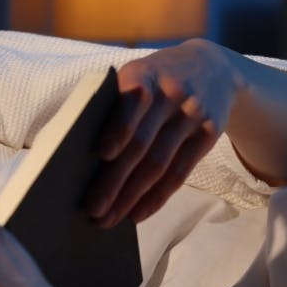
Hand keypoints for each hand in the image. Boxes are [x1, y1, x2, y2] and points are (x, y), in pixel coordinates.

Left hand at [86, 38, 240, 226]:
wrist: (211, 66)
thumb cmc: (153, 81)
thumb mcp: (135, 77)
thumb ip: (111, 105)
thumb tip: (75, 156)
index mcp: (143, 75)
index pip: (133, 102)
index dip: (118, 129)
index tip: (100, 154)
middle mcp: (172, 92)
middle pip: (141, 144)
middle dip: (114, 180)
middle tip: (91, 209)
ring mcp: (194, 114)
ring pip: (160, 164)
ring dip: (131, 197)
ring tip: (107, 219)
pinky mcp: (210, 134)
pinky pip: (181, 172)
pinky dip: (157, 198)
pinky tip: (137, 214)